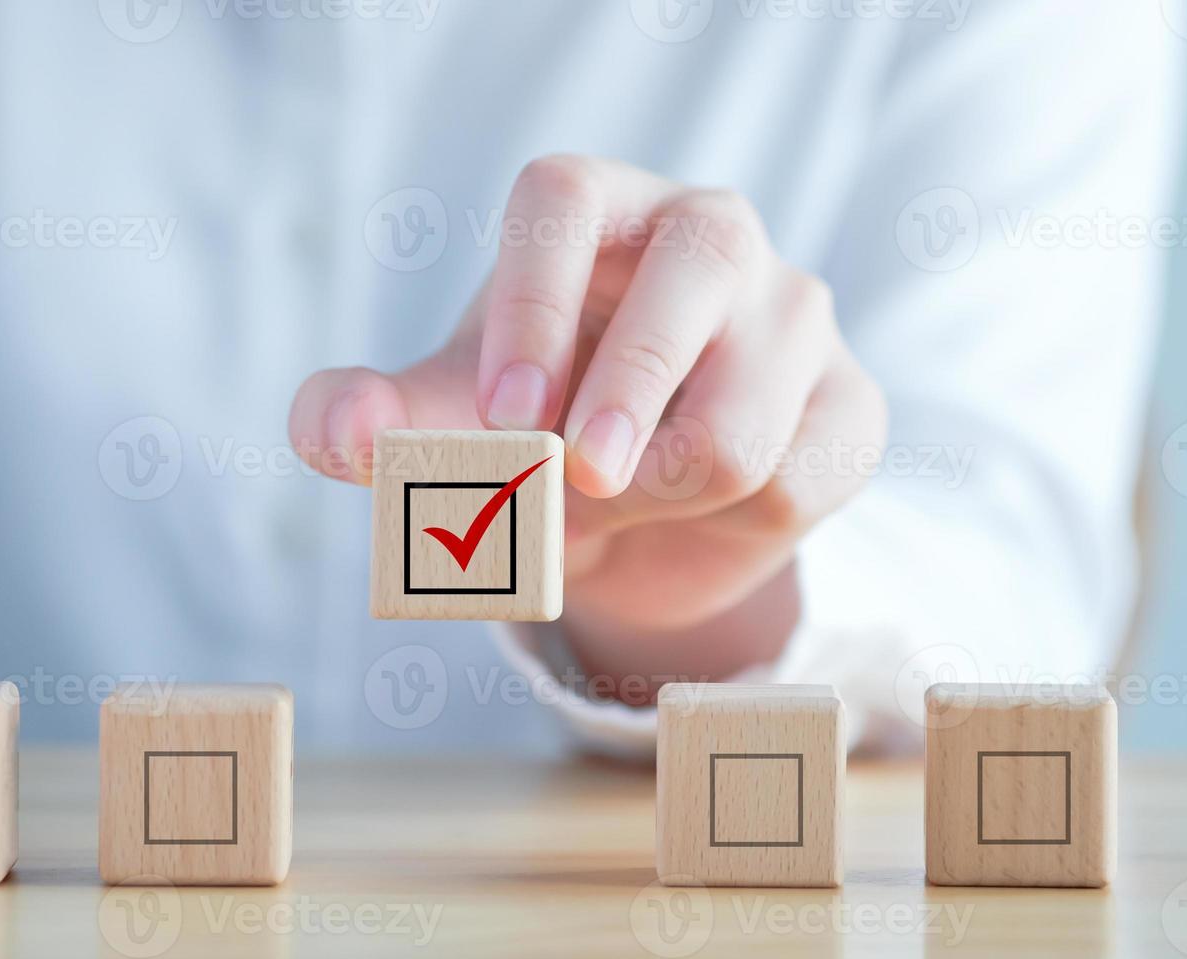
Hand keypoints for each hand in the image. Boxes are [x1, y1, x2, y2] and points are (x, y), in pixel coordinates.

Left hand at [290, 156, 885, 690]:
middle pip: (698, 263)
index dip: (530, 304)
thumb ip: (365, 422)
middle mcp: (710, 232)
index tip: (497, 416)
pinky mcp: (851, 402)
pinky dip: (723, 531)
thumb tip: (336, 434)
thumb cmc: (530, 434)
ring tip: (618, 498)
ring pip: (739, 419)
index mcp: (598, 210)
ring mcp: (796, 311)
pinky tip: (697, 509)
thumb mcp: (440, 428)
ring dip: (652, 497)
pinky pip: (796, 480)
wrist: (634, 519)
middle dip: (624, 392)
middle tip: (573, 479)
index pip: (566, 200)